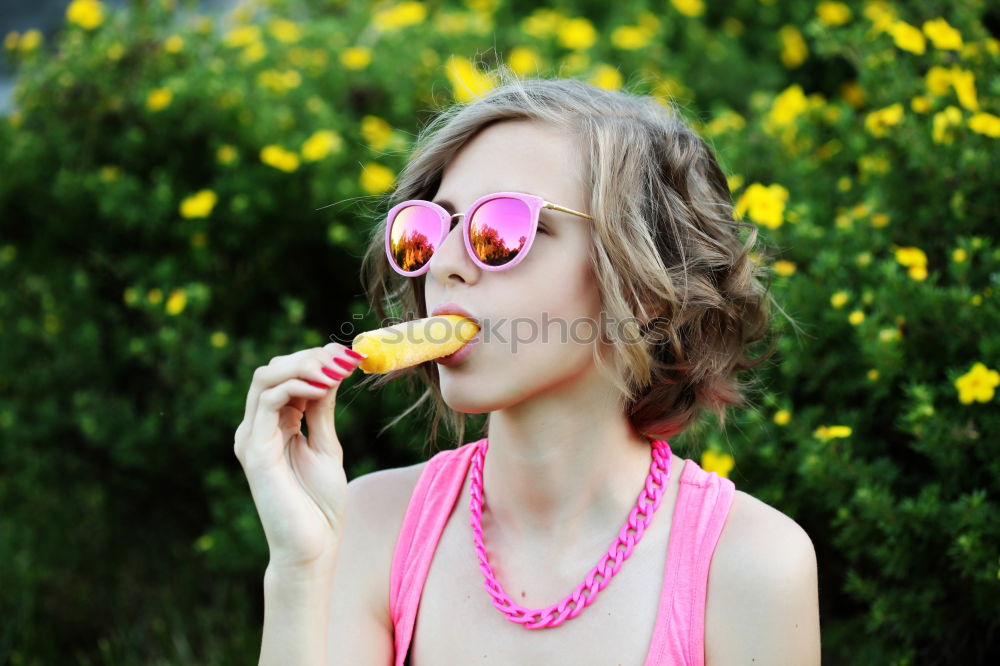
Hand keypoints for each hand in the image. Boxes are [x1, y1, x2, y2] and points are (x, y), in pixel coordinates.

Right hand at [234, 343, 365, 568]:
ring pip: (265, 377)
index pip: (286, 376)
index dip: (316, 359)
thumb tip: (331, 371)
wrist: (313, 547)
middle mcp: (257, 427)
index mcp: (274, 425)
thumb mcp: (326, 445)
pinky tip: (322, 387)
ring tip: (336, 369)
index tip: (349, 354)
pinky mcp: (254, 450)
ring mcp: (252, 437)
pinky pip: (268, 401)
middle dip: (310, 357)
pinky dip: (295, 385)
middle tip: (344, 357)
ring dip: (303, 365)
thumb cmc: (320, 505)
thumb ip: (321, 411)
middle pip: (273, 370)